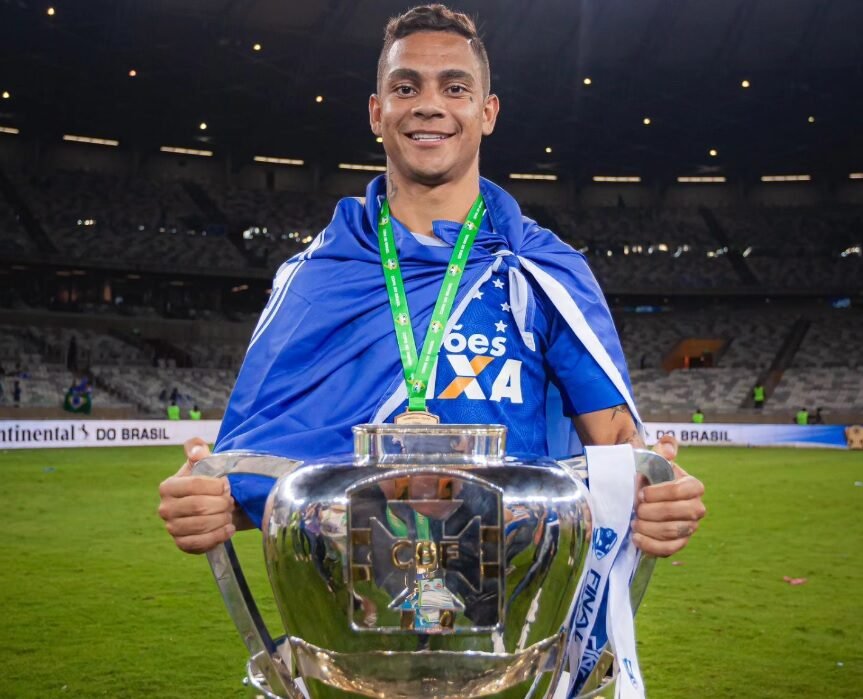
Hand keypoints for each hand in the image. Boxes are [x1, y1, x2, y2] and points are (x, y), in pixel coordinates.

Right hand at [157, 438, 235, 553]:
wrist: (213, 506)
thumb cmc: (208, 483)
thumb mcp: (204, 463)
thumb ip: (198, 449)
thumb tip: (197, 450)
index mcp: (168, 487)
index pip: (194, 485)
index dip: (216, 486)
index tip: (226, 486)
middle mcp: (165, 509)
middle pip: (199, 506)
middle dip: (221, 503)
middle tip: (230, 501)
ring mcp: (172, 528)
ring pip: (201, 525)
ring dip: (222, 519)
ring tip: (229, 512)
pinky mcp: (182, 544)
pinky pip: (201, 543)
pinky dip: (219, 535)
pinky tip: (228, 528)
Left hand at [632, 435, 705, 556]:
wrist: (645, 498)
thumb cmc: (651, 478)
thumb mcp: (655, 462)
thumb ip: (662, 451)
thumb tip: (668, 443)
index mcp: (693, 486)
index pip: (682, 490)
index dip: (660, 493)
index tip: (641, 493)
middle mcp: (697, 508)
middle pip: (679, 513)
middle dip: (653, 512)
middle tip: (636, 509)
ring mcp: (690, 527)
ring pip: (673, 531)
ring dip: (650, 528)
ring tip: (634, 522)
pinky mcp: (680, 543)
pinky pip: (670, 548)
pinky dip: (652, 545)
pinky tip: (637, 538)